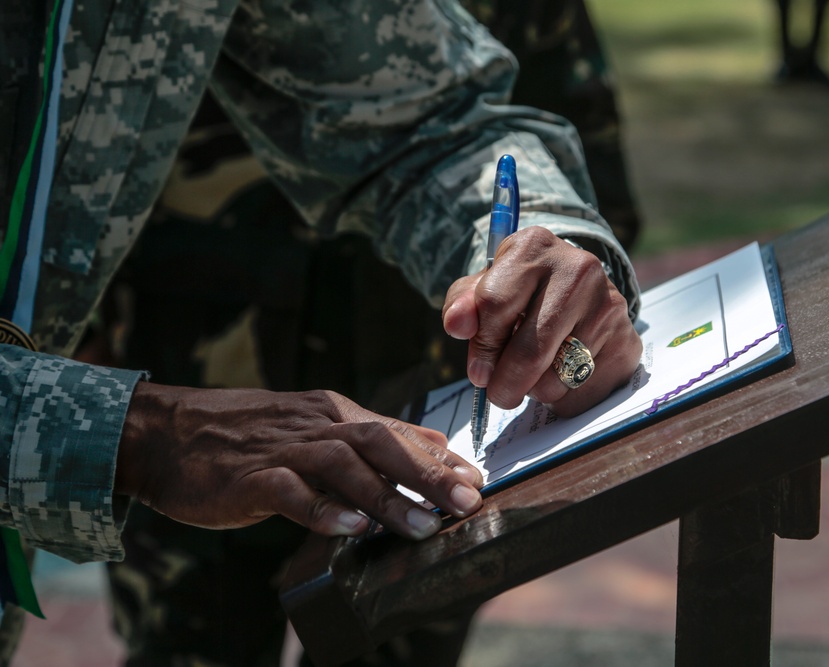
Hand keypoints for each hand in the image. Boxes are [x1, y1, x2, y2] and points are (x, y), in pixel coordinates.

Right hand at [115, 383, 483, 539]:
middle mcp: (314, 424)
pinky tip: (351, 529)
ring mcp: (281, 449)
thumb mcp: (313, 424)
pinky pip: (291, 493)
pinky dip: (323, 510)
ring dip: (387, 497)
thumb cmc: (244, 434)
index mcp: (332, 411)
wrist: (165, 432)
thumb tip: (432, 444)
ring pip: (344, 466)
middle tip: (466, 502)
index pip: (397, 430)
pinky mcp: (249, 477)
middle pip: (381, 442)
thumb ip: (368, 436)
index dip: (440, 456)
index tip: (477, 480)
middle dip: (428, 473)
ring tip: (423, 526)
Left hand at [442, 227, 641, 416]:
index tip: (478, 368)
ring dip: (535, 390)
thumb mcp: (486, 289)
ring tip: (536, 370)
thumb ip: (463, 306)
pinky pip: (581, 394)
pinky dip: (562, 397)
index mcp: (534, 247)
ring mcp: (608, 306)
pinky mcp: (627, 342)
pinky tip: (561, 374)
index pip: (495, 304)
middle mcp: (578, 269)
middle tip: (498, 392)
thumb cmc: (521, 292)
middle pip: (529, 352)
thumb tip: (457, 325)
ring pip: (555, 380)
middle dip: (504, 384)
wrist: (580, 292)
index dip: (481, 346)